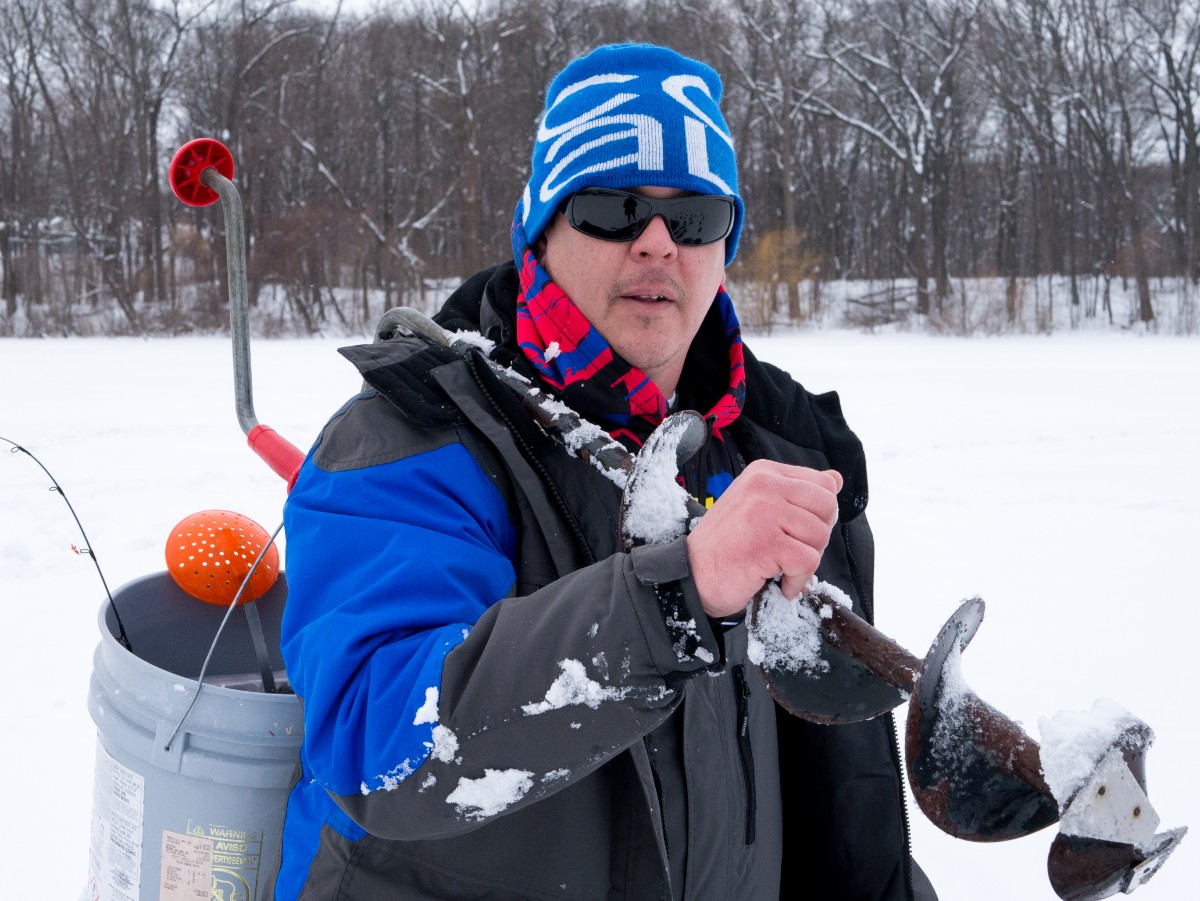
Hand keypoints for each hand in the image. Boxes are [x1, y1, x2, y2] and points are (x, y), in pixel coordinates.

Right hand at [685, 460, 842, 618]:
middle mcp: (764, 485)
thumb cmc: (726, 545)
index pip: (823, 483)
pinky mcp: (766, 542)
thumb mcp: (760, 507)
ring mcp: (764, 512)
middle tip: (792, 551)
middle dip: (817, 537)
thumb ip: (797, 492)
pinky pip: (808, 561)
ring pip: (820, 535)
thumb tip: (836, 479)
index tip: (796, 531)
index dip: (820, 513)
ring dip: (806, 562)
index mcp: (765, 473)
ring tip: (780, 567)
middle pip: (827, 507)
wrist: (692, 575)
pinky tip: (779, 582)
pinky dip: (798, 581)